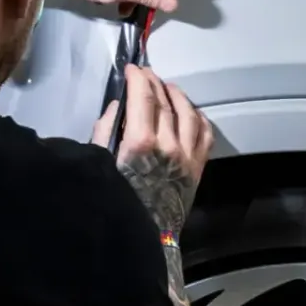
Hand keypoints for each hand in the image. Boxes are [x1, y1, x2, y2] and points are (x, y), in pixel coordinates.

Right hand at [93, 65, 213, 234]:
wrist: (144, 236)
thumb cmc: (115, 200)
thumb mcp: (100, 163)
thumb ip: (106, 131)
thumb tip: (119, 106)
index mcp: (140, 142)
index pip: (143, 97)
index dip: (138, 78)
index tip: (132, 69)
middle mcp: (168, 144)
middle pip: (165, 102)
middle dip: (154, 83)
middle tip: (147, 74)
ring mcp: (187, 155)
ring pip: (188, 113)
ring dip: (178, 95)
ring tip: (168, 87)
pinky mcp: (198, 167)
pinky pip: (205, 133)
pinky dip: (199, 117)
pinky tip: (191, 111)